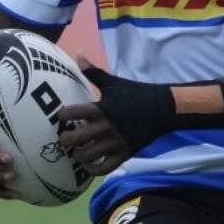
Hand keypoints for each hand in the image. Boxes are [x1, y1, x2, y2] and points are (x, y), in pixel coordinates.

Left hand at [56, 57, 140, 174]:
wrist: (162, 109)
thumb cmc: (134, 94)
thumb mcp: (113, 82)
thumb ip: (92, 72)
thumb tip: (78, 53)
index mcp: (100, 108)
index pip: (70, 113)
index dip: (61, 117)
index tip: (61, 118)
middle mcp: (105, 127)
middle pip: (74, 140)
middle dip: (65, 140)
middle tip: (65, 138)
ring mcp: (115, 143)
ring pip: (86, 157)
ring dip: (77, 155)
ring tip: (76, 151)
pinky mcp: (124, 154)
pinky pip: (102, 169)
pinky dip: (92, 169)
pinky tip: (88, 164)